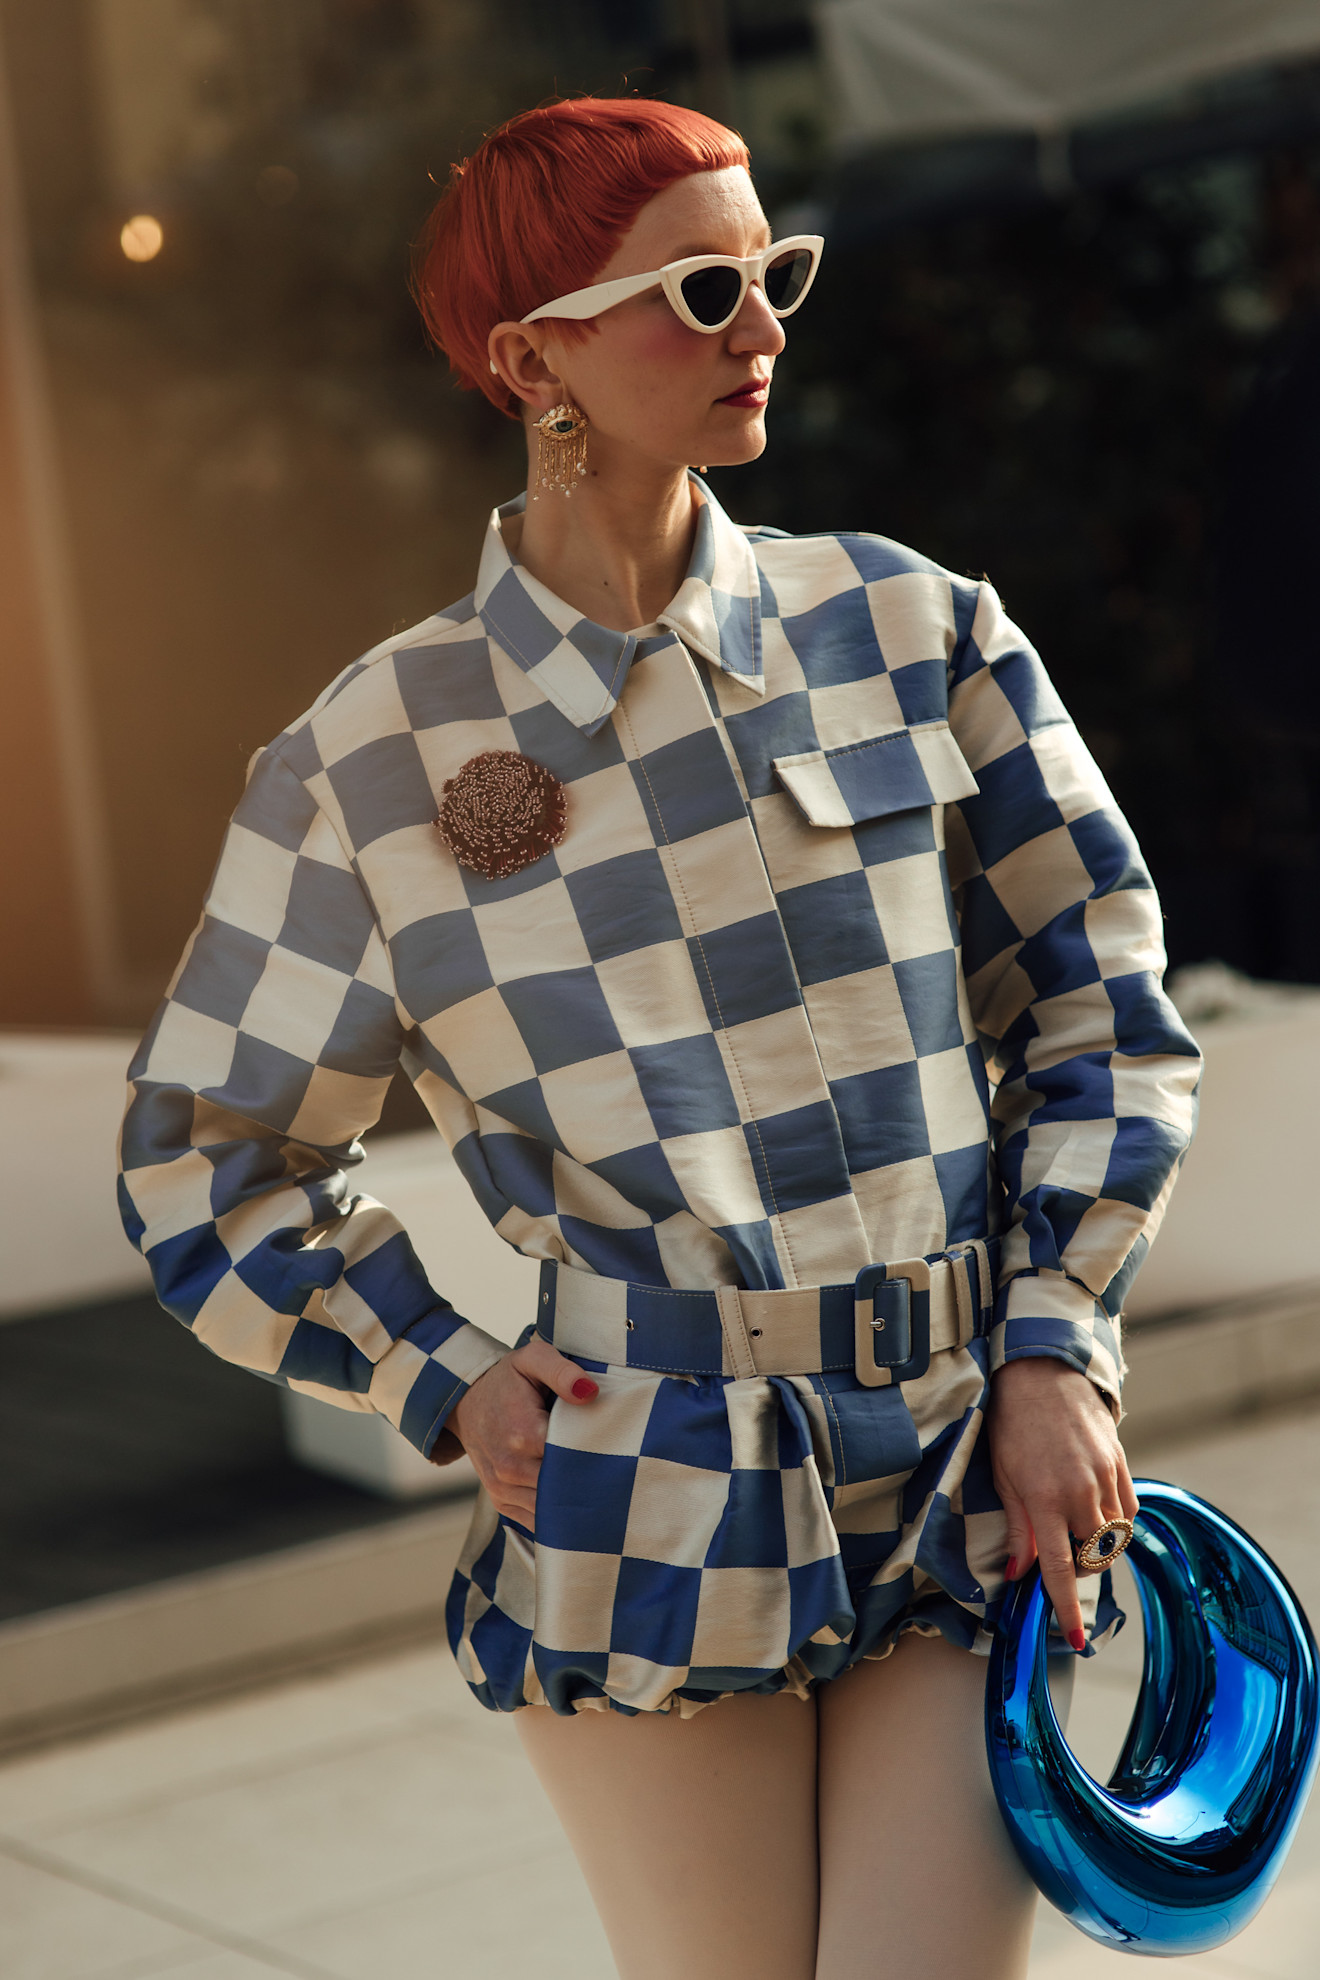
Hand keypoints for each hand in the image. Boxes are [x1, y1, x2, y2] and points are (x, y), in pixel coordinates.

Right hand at [447, 1335, 598, 1526]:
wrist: (465, 1400)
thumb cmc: (507, 1379)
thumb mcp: (533, 1359)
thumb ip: (562, 1371)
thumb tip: (589, 1392)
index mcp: (525, 1434)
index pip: (575, 1461)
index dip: (599, 1459)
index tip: (616, 1452)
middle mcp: (511, 1468)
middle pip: (565, 1491)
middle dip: (590, 1485)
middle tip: (615, 1476)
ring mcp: (503, 1488)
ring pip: (552, 1512)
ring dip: (575, 1504)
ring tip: (598, 1490)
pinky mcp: (501, 1501)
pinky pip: (536, 1521)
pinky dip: (556, 1515)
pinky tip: (574, 1500)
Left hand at [987, 1356, 1137, 1651]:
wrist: (1043, 1373)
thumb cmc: (1013, 1424)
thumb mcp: (1004, 1476)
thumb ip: (1017, 1527)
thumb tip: (1020, 1571)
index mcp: (1043, 1499)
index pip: (1058, 1568)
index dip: (1065, 1606)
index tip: (1074, 1636)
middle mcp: (1079, 1493)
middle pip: (1093, 1558)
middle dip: (1079, 1570)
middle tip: (1060, 1560)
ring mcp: (1105, 1478)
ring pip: (1115, 1539)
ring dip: (1097, 1549)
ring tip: (1076, 1535)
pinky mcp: (1122, 1464)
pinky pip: (1130, 1511)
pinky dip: (1118, 1523)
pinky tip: (1099, 1515)